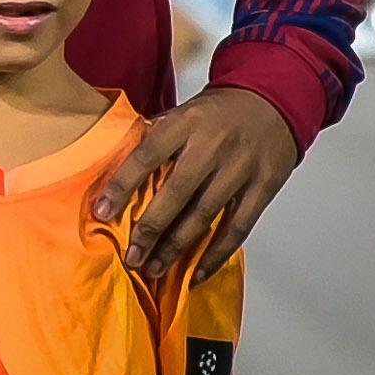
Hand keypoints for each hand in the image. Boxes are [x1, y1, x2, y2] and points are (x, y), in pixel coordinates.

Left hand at [88, 84, 297, 273]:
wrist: (272, 101)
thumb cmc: (216, 113)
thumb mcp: (180, 114)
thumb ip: (153, 140)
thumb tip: (115, 174)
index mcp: (185, 124)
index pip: (146, 156)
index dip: (122, 186)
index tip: (101, 212)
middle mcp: (213, 147)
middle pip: (176, 193)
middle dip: (150, 229)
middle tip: (131, 256)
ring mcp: (241, 169)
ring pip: (205, 215)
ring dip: (177, 247)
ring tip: (154, 268)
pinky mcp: (264, 187)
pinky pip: (238, 228)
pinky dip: (217, 254)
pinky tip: (197, 272)